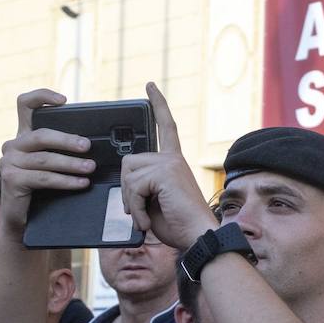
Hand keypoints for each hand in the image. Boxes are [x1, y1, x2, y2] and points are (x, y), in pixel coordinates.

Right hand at [0, 89, 95, 236]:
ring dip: (71, 164)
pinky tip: (82, 183)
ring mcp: (9, 162)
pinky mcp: (11, 179)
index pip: (25, 105)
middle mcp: (13, 144)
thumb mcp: (54, 163)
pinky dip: (65, 181)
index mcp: (24, 134)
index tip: (64, 100)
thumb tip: (97, 142)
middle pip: (40, 134)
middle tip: (87, 146)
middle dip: (67, 139)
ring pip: (45, 159)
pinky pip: (43, 178)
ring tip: (91, 168)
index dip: (41, 96)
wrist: (25, 218)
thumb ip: (65, 149)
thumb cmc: (45, 188)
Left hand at [118, 83, 216, 248]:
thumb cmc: (178, 225)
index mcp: (174, 162)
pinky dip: (135, 208)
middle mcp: (173, 158)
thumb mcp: (154, 200)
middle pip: (129, 162)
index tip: (150, 86)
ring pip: (129, 175)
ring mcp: (170, 163)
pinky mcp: (165, 172)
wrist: (198, 236)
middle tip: (138, 210)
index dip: (158, 105)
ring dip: (131, 201)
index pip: (165, 127)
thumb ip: (143, 185)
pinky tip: (146, 220)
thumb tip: (125, 184)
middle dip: (127, 189)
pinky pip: (134, 186)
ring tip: (145, 217)